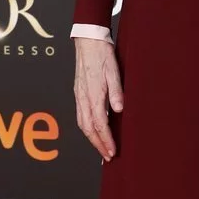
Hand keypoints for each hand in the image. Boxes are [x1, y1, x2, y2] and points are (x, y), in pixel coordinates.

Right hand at [74, 36, 122, 160]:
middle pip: (88, 129)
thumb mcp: (114, 71)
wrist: (88, 41)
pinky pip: (80, 115)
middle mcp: (83, 98)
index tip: (112, 152)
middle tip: (108, 157)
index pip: (99, 124)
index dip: (106, 140)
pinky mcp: (79, 93)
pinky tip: (93, 131)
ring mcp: (79, 96)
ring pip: (82, 124)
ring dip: (92, 139)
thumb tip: (119, 109)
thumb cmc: (103, 54)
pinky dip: (87, 128)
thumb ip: (116, 91)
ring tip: (102, 149)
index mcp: (93, 94)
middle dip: (98, 145)